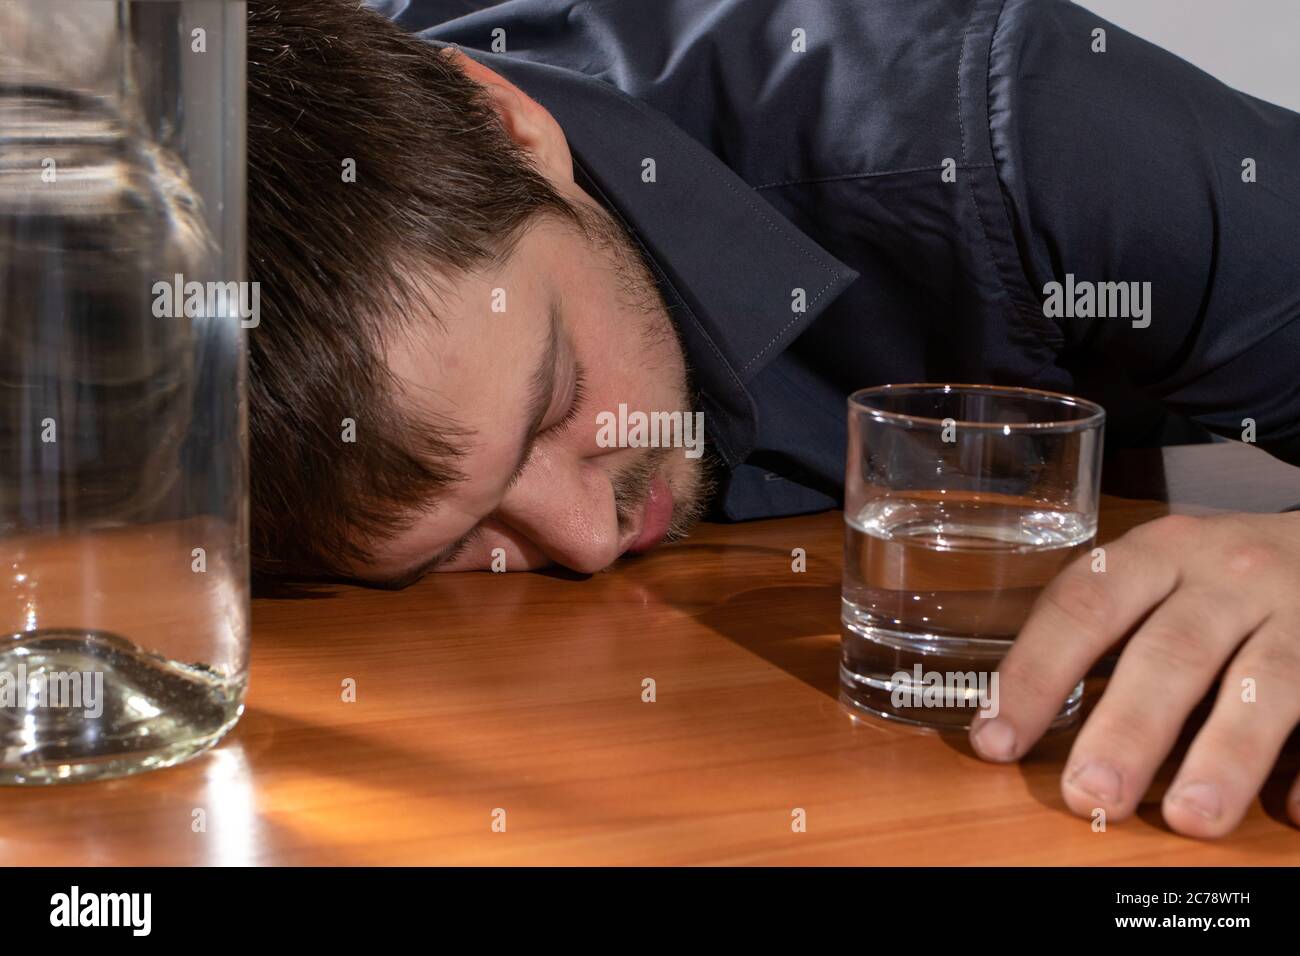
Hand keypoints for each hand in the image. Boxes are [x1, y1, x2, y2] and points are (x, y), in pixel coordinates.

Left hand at [969, 511, 1299, 837]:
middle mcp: (1226, 577)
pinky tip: (1292, 810)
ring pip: (1264, 686)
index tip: (996, 739)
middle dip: (1127, 730)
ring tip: (1188, 819)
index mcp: (1156, 554)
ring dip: (1225, 757)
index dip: (1034, 674)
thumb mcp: (1151, 573)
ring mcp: (1298, 614)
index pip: (1082, 607)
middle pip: (1171, 653)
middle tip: (1089, 794)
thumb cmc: (1213, 575)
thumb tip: (1009, 728)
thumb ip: (1095, 634)